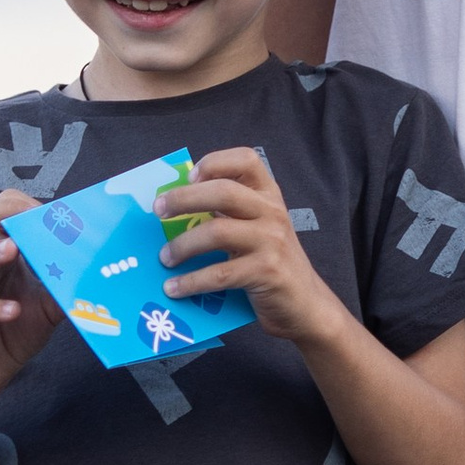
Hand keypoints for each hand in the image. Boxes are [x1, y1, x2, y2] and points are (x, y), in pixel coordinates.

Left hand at [156, 148, 336, 345]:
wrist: (306, 305)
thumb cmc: (270, 264)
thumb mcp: (257, 229)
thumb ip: (229, 213)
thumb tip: (176, 206)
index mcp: (268, 195)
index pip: (246, 159)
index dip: (215, 162)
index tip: (190, 175)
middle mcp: (272, 212)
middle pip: (224, 192)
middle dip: (184, 198)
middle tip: (159, 211)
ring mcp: (272, 241)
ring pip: (217, 231)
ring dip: (183, 245)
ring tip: (165, 258)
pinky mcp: (266, 272)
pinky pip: (220, 273)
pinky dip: (191, 281)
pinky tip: (174, 287)